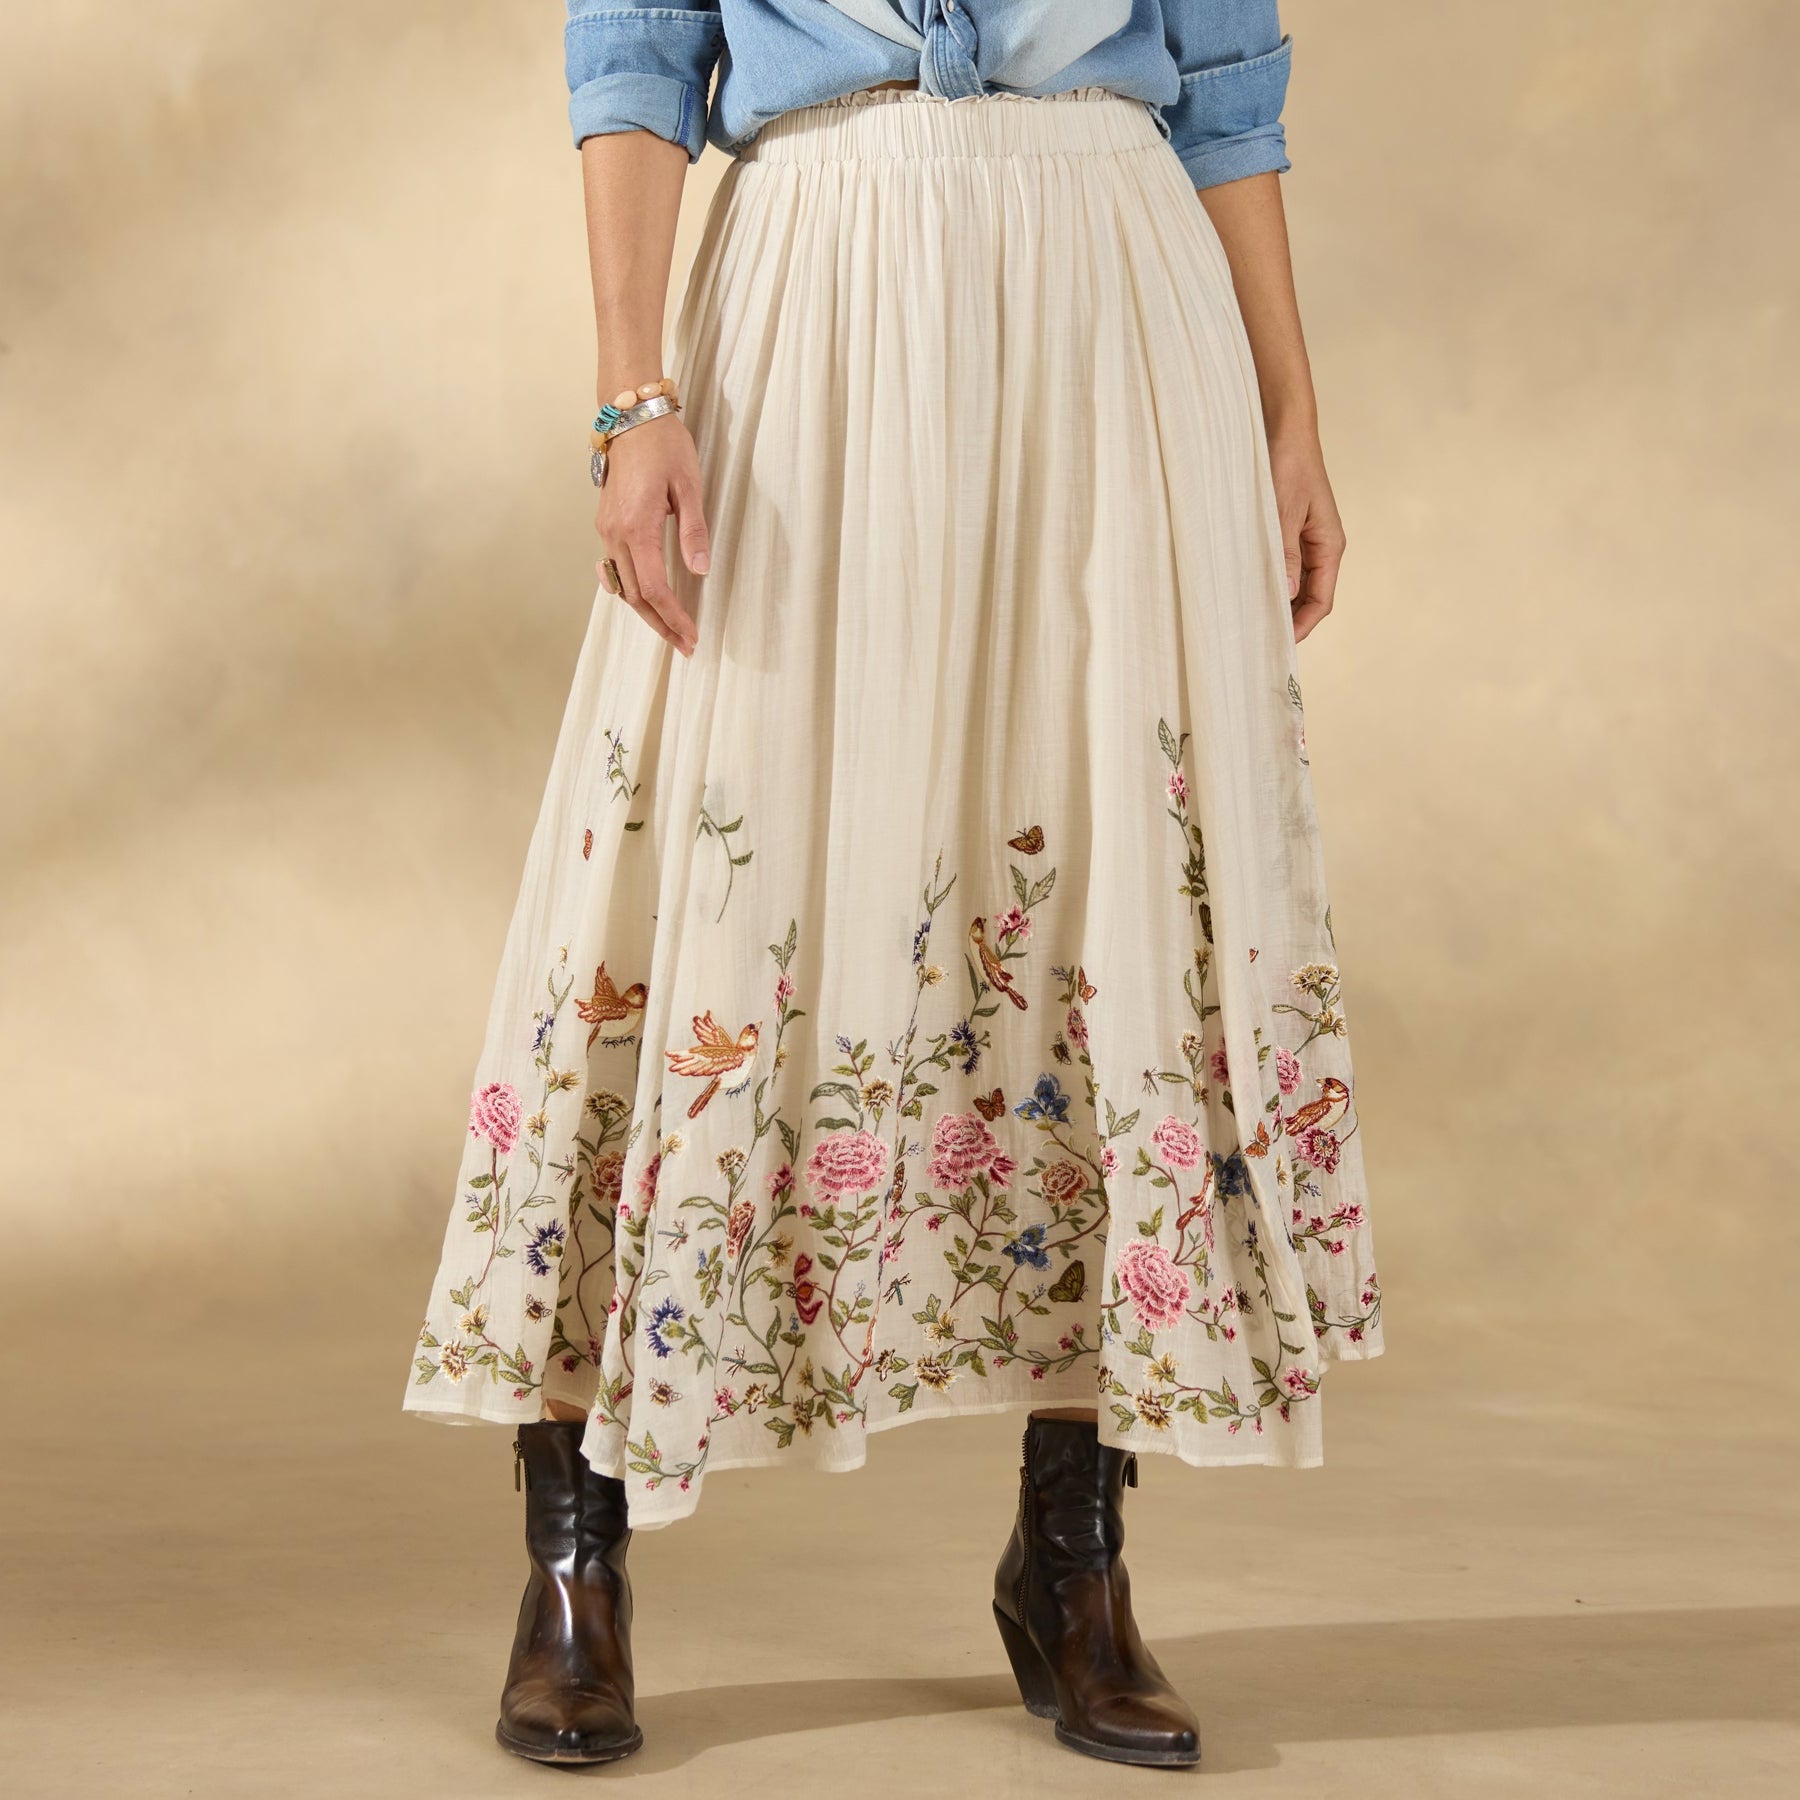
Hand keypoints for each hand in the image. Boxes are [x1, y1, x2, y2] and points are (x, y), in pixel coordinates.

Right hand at [596, 413, 710, 655]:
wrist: (631, 416)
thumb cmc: (664, 446)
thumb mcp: (689, 486)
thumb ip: (694, 531)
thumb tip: (700, 571)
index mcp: (637, 527)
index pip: (654, 588)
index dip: (673, 616)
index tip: (692, 636)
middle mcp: (615, 534)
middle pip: (634, 595)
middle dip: (661, 624)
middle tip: (685, 645)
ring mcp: (606, 529)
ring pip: (622, 585)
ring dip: (645, 611)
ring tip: (670, 629)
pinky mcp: (606, 523)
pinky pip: (614, 568)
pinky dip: (630, 590)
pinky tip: (643, 601)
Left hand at [1268, 429, 1345, 643]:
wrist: (1282, 428)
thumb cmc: (1286, 464)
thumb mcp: (1282, 510)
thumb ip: (1284, 552)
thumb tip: (1285, 595)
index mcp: (1329, 545)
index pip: (1321, 601)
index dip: (1301, 626)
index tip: (1277, 645)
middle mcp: (1320, 548)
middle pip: (1308, 598)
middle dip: (1286, 620)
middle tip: (1255, 641)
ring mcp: (1304, 541)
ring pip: (1293, 585)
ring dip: (1275, 602)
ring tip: (1248, 622)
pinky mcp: (1287, 532)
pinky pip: (1281, 567)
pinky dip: (1267, 581)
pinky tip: (1246, 591)